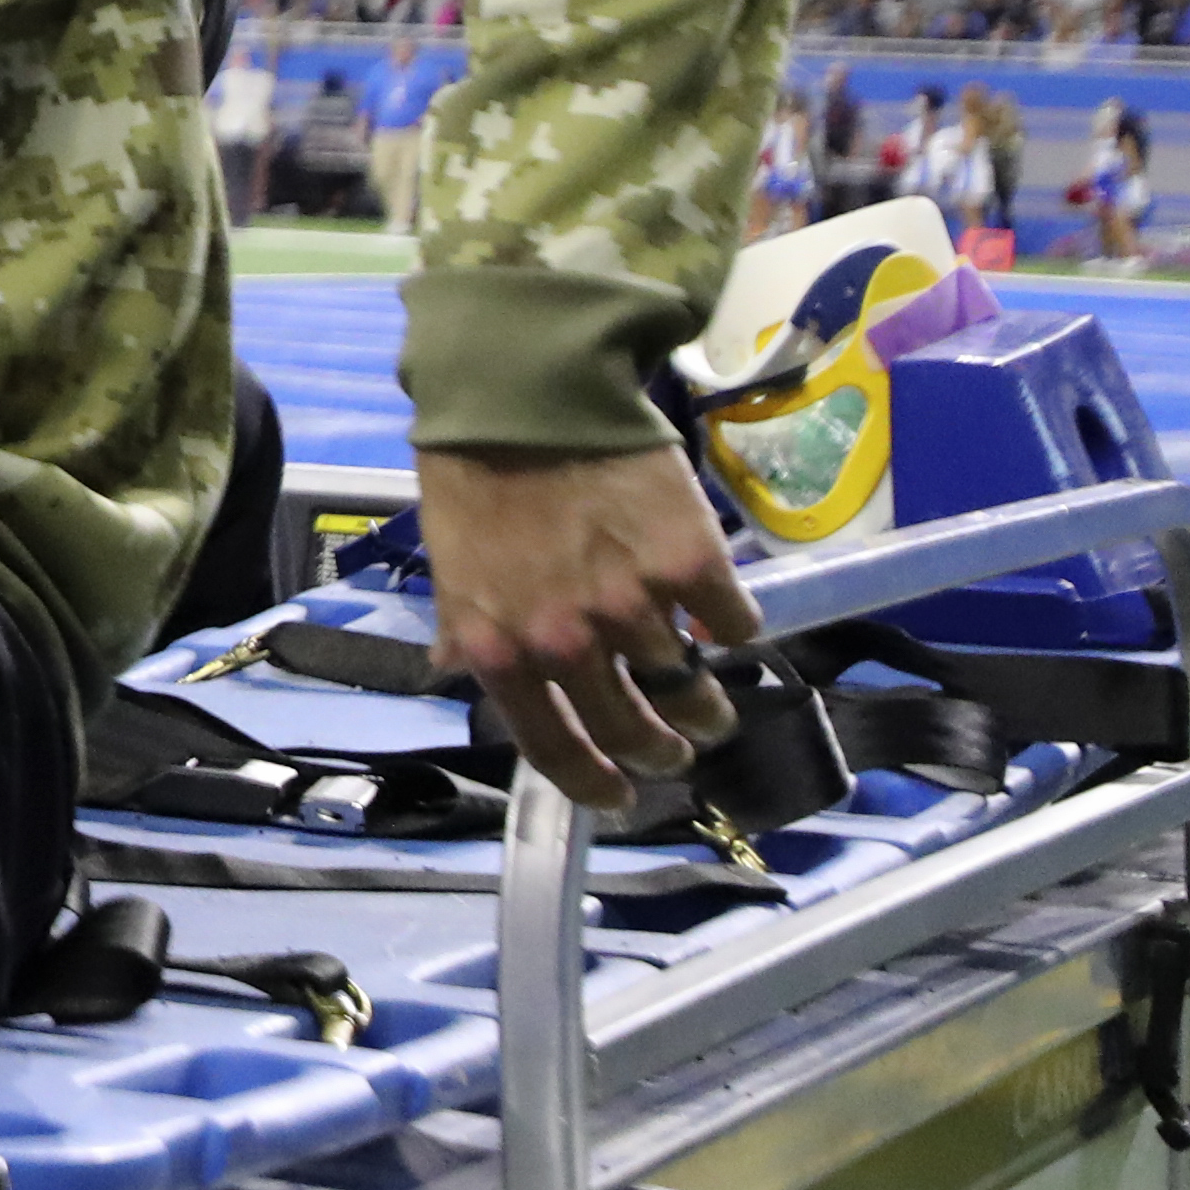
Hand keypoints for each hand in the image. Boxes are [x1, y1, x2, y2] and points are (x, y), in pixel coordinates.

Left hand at [413, 443, 756, 810]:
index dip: (591, 783)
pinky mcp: (693, 561)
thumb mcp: (451, 567)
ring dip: (702, 707)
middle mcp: (569, 641)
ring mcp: (636, 604)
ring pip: (688, 688)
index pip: (554, 748)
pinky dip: (737, 633)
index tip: (617, 795)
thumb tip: (463, 673)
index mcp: (503, 650)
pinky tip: (730, 630)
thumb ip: (468, 631)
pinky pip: (735, 625)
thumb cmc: (475, 478)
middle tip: (674, 752)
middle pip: (634, 732)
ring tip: (707, 705)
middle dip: (660, 754)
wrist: (528, 394)